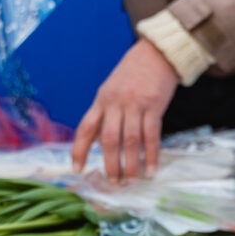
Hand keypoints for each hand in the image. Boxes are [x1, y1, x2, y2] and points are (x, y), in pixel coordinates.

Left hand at [71, 39, 179, 180]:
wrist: (157, 52)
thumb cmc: (134, 73)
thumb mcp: (112, 89)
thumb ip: (106, 113)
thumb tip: (103, 142)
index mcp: (101, 99)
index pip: (86, 127)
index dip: (80, 150)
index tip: (77, 169)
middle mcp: (115, 103)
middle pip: (109, 139)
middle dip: (111, 164)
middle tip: (114, 183)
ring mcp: (135, 104)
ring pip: (130, 141)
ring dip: (131, 164)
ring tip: (132, 181)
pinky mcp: (154, 106)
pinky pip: (151, 136)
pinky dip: (150, 155)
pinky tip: (151, 170)